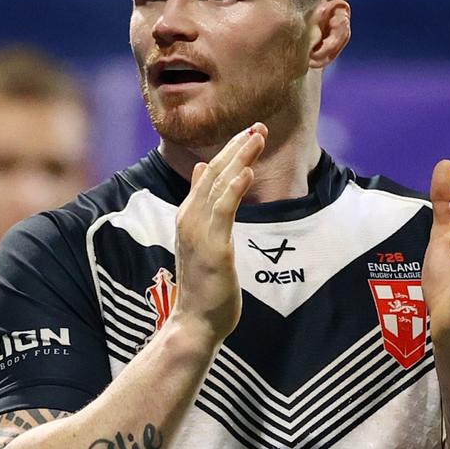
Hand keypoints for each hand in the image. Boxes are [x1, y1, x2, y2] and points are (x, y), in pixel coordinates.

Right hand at [169, 123, 266, 346]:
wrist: (194, 322)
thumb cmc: (202, 283)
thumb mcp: (200, 237)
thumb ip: (202, 204)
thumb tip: (200, 170)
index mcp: (189, 214)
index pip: (210, 173)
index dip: (230, 150)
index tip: (251, 132)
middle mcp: (190, 217)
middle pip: (214, 172)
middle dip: (237, 147)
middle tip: (259, 126)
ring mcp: (199, 232)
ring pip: (219, 185)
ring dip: (239, 158)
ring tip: (257, 137)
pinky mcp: (213, 248)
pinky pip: (223, 212)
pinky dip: (234, 189)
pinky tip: (247, 171)